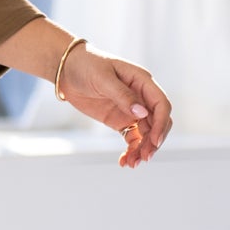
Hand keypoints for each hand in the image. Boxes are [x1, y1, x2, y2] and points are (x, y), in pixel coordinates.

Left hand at [58, 46, 171, 166]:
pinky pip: (132, 138)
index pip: (161, 104)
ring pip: (146, 134)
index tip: (154, 141)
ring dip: (142, 149)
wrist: (67, 70)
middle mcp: (141, 97)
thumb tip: (142, 113)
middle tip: (144, 157)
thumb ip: (123, 95)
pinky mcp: (120, 120)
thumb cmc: (86, 65)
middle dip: (154, 141)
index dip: (161, 123)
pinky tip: (125, 161)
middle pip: (157, 122)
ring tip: (132, 164)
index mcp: (142, 82)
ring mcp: (131, 110)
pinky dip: (131, 150)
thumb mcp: (104, 78)